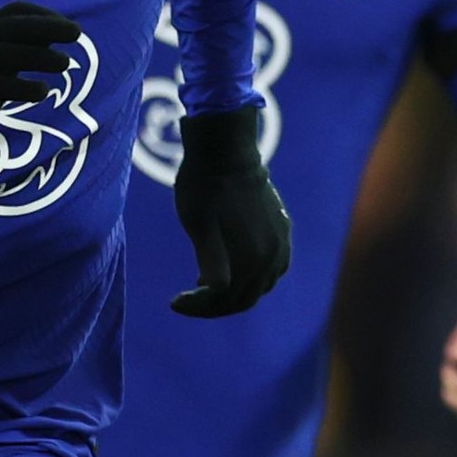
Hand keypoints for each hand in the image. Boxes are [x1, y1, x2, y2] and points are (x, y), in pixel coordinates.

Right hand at [0, 1, 81, 176]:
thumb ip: (15, 59)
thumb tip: (52, 44)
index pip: (12, 12)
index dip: (43, 15)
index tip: (69, 27)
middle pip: (9, 27)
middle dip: (46, 27)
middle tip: (78, 34)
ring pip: (3, 53)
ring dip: (39, 56)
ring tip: (66, 65)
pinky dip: (21, 86)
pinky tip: (42, 93)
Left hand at [170, 107, 291, 316]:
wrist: (225, 149)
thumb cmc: (203, 187)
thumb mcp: (198, 225)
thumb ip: (211, 259)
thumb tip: (217, 288)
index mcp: (254, 258)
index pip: (229, 300)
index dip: (201, 307)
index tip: (174, 302)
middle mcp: (274, 255)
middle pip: (248, 296)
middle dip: (216, 303)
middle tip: (187, 298)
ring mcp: (282, 241)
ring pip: (261, 283)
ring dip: (235, 290)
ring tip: (205, 283)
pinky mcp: (282, 227)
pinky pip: (271, 266)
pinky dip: (251, 274)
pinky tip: (232, 265)